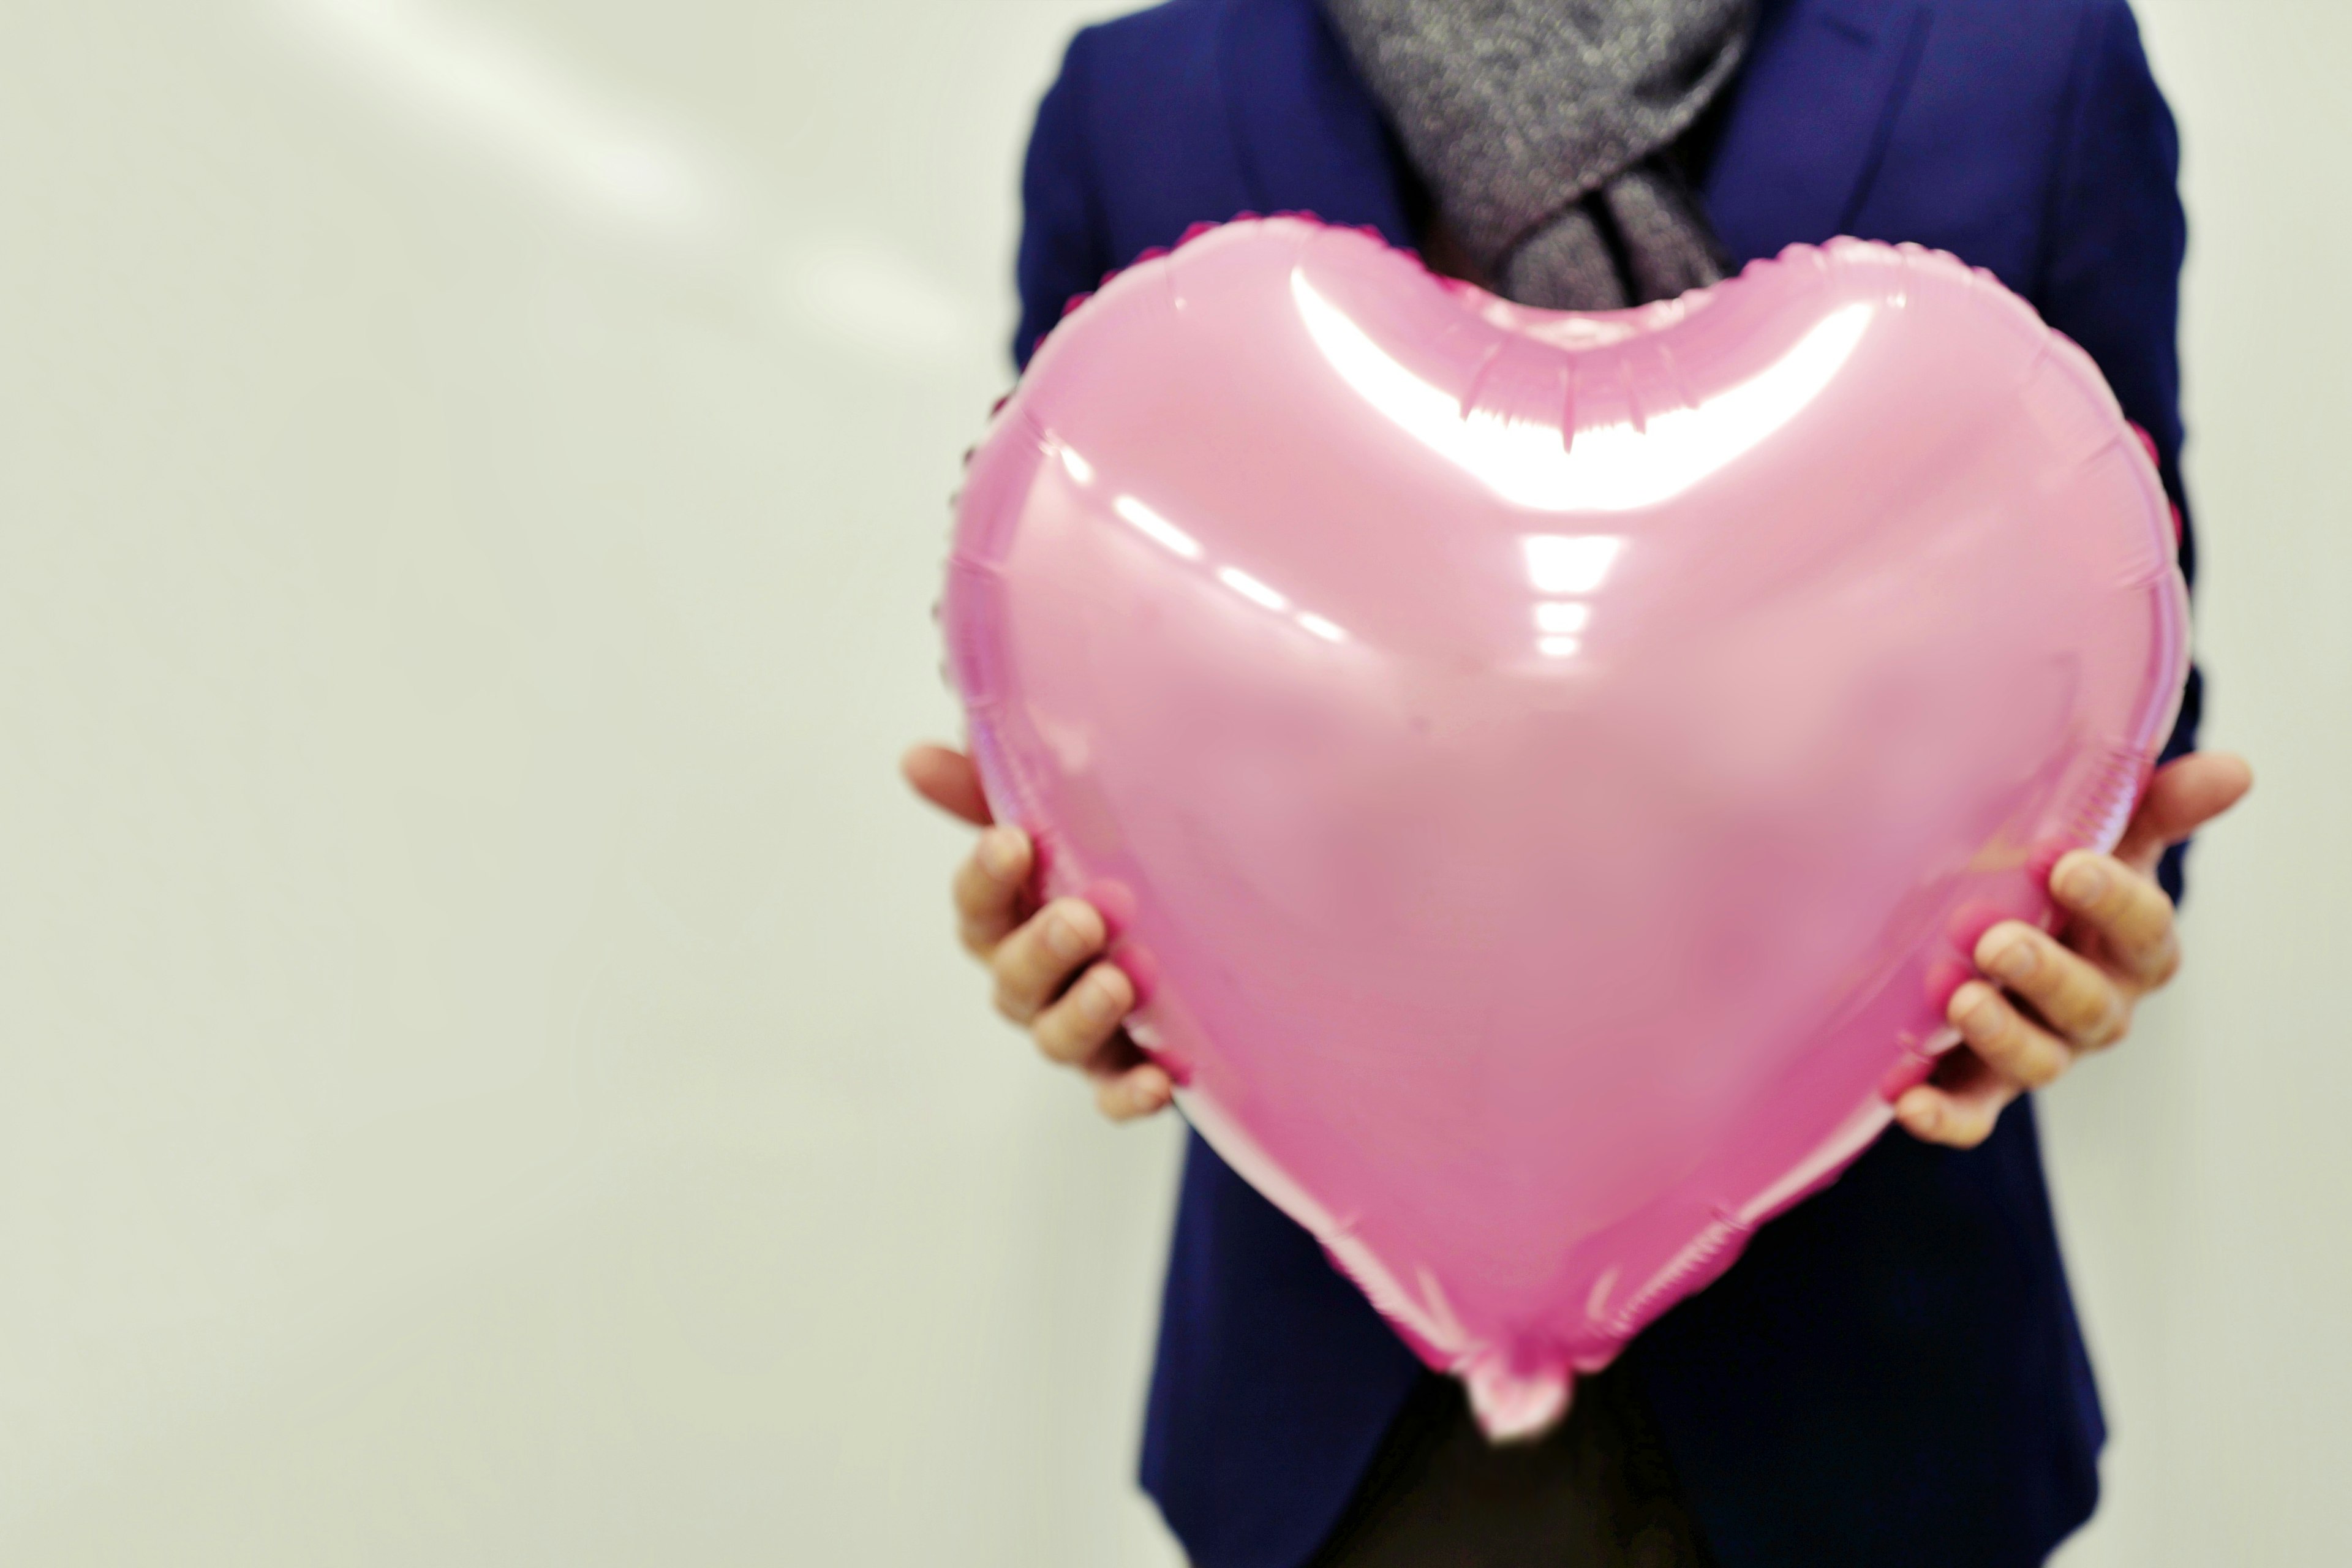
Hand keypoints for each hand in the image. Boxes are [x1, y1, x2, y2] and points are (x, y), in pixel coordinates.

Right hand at [902, 743, 1174, 1120]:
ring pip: (1056, 1038)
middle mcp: (1034, 978)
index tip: (1013, 840)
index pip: (978, 902)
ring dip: (1082, 1013)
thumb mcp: (1060, 820)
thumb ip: (989, 790)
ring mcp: (1078, 1030)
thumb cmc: (1106, 870)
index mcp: (1012, 916)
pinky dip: (1129, 1094)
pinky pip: (1115, 1095)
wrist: (1193, 940)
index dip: (986, 877)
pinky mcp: (1127, 1071)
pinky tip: (1160, 1081)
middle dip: (1041, 949)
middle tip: (1082, 918)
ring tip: (1120, 982)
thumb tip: (916, 756)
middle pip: (1012, 976)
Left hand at [1893, 751, 2253, 1147]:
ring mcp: (2042, 1048)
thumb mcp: (2112, 836)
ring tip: (1961, 999)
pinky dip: (1944, 1114)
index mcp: (2132, 945)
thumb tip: (2233, 769)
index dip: (2111, 899)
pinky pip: (1971, 1110)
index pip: (2142, 927)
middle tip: (1997, 942)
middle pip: (2088, 1002)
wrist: (2003, 931)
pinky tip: (1905, 1100)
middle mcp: (2095, 1003)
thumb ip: (2160, 806)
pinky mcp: (1983, 1084)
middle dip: (2046, 973)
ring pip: (2036, 1060)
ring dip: (2000, 1034)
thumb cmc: (2062, 883)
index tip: (2067, 864)